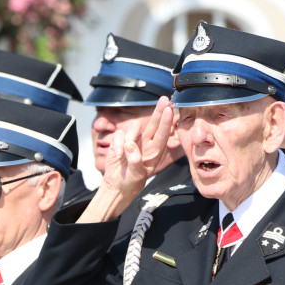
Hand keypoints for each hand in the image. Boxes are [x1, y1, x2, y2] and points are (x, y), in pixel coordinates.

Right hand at [83, 97, 173, 222]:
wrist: (116, 185)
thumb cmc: (130, 182)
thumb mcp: (136, 176)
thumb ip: (135, 161)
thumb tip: (130, 145)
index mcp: (155, 153)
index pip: (162, 134)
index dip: (166, 121)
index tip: (169, 110)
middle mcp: (147, 144)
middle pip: (154, 124)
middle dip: (159, 111)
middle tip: (165, 99)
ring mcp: (134, 141)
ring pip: (133, 128)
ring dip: (128, 137)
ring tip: (122, 153)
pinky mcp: (121, 141)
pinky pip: (119, 134)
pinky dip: (117, 144)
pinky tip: (117, 154)